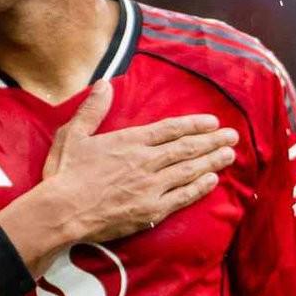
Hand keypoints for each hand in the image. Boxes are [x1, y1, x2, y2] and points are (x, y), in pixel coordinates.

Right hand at [41, 79, 237, 241]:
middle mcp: (145, 162)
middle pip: (186, 149)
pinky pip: (182, 197)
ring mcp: (150, 187)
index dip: (193, 125)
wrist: (61, 212)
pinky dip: (199, 188)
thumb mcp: (72, 134)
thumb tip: (105, 83)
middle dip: (211, 141)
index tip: (212, 122)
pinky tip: (212, 181)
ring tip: (229, 155)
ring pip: (189, 171)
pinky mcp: (150, 210)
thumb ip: (92, 109)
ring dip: (211, 162)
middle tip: (233, 136)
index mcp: (129, 142)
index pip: (169, 130)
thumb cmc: (64, 174)